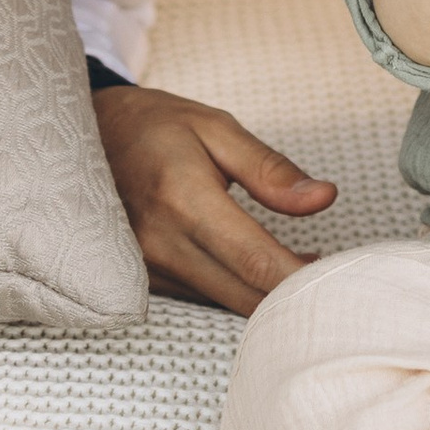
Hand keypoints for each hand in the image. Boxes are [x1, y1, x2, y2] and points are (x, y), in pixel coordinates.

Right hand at [92, 80, 337, 312]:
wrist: (89, 135)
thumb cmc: (158, 126)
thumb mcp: (217, 128)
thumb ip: (270, 169)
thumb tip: (324, 198)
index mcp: (182, 197)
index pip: (253, 259)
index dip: (301, 278)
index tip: (339, 277)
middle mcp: (159, 242)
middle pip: (242, 296)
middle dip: (293, 297)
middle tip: (335, 279)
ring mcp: (145, 267)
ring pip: (224, 304)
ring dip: (268, 297)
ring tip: (307, 267)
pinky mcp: (143, 279)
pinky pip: (202, 299)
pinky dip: (238, 292)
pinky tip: (266, 272)